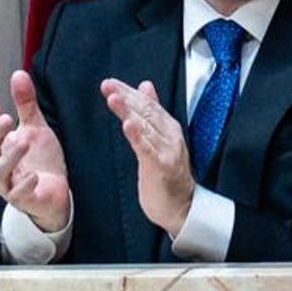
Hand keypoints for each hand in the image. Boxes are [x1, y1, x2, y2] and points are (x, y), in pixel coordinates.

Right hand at [0, 71, 71, 233]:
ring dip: (8, 156)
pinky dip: (24, 185)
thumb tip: (18, 73)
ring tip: (23, 140)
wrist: (56, 191)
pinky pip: (17, 196)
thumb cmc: (40, 159)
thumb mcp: (35, 128)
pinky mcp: (25, 200)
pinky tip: (34, 174)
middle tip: (7, 118)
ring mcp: (9, 185)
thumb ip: (25, 105)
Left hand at [101, 78, 196, 238]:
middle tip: (108, 86)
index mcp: (169, 128)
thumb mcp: (161, 138)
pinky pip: (147, 149)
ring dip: (129, 112)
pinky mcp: (161, 167)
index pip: (148, 104)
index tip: (111, 83)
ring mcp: (166, 151)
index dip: (129, 92)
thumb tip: (145, 86)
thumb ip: (154, 111)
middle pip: (146, 112)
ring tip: (114, 99)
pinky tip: (127, 125)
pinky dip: (137, 136)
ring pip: (146, 127)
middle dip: (126, 97)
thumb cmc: (170, 175)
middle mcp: (170, 136)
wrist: (183, 207)